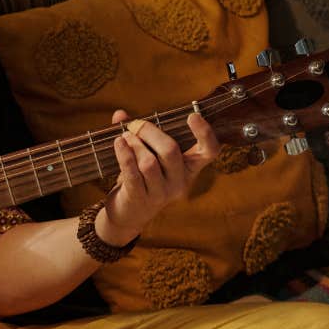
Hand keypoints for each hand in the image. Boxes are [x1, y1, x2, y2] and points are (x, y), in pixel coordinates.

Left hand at [99, 109, 220, 242]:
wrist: (129, 214)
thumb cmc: (142, 179)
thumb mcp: (148, 156)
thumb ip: (137, 134)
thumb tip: (120, 113)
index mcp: (189, 168)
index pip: (209, 152)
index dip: (205, 133)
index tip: (192, 116)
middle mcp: (179, 182)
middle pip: (170, 151)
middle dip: (150, 132)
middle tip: (135, 125)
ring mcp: (161, 193)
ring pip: (149, 162)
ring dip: (135, 144)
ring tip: (124, 136)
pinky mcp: (140, 198)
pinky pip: (132, 173)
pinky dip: (124, 155)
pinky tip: (118, 144)